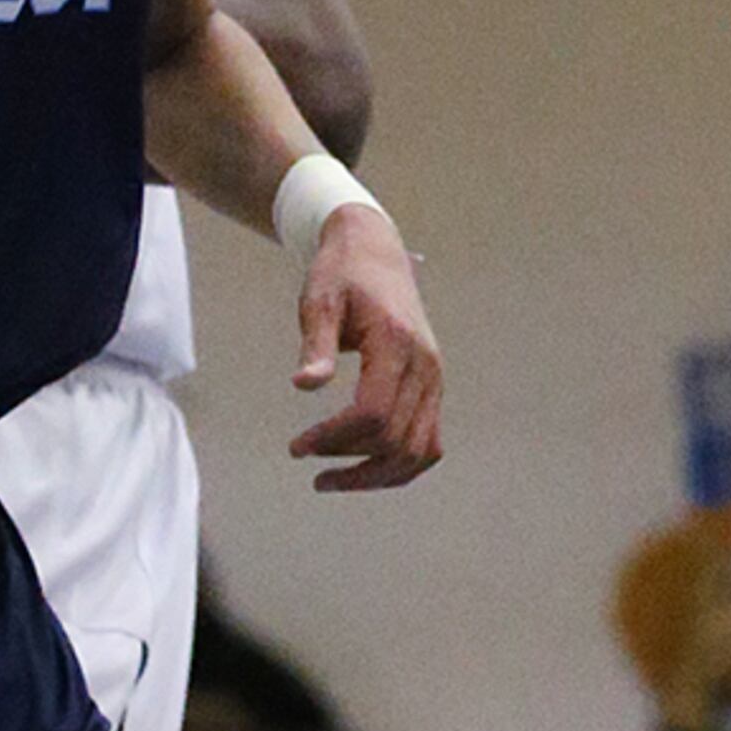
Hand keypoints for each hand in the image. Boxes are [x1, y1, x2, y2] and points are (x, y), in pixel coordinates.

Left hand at [291, 203, 442, 490]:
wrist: (374, 251)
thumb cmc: (341, 275)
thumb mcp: (319, 301)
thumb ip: (316, 344)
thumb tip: (305, 385)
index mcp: (397, 343)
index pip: (373, 414)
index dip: (333, 439)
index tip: (296, 446)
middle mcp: (425, 365)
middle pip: (395, 440)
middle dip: (348, 461)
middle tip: (303, 455)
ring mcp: (434, 377)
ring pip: (419, 451)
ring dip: (376, 475)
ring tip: (332, 479)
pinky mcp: (432, 385)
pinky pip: (427, 442)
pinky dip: (400, 465)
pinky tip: (363, 467)